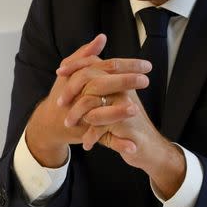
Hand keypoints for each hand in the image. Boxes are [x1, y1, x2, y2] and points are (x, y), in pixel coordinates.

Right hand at [24, 34, 151, 167]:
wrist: (49, 122)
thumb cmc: (64, 94)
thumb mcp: (72, 72)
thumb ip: (86, 54)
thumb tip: (102, 37)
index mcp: (79, 78)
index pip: (105, 67)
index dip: (127, 65)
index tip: (147, 65)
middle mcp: (79, 95)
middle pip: (101, 85)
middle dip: (124, 82)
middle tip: (146, 80)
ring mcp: (81, 115)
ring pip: (99, 113)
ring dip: (117, 112)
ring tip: (136, 109)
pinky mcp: (84, 133)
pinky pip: (103, 139)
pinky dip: (118, 144)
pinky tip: (133, 146)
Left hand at [58, 56, 185, 197]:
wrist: (147, 147)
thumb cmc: (125, 122)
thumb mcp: (112, 101)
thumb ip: (98, 80)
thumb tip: (83, 59)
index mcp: (119, 79)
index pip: (94, 63)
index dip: (75, 66)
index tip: (59, 73)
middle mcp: (124, 89)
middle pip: (91, 79)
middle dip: (71, 90)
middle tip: (60, 103)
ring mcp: (125, 105)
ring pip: (91, 102)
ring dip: (77, 114)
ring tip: (69, 123)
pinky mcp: (124, 124)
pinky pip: (99, 126)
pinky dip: (90, 135)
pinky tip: (86, 143)